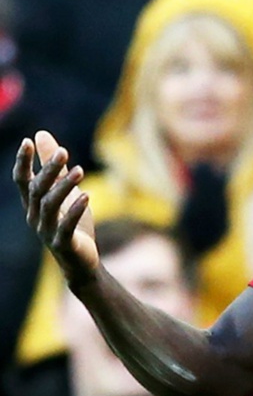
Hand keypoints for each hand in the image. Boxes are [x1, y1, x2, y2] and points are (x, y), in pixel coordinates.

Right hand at [13, 131, 97, 285]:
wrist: (80, 261)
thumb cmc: (70, 223)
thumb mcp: (63, 191)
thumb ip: (52, 166)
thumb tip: (40, 134)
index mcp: (32, 204)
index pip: (22, 181)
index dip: (22, 162)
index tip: (27, 141)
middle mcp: (34, 216)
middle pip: (37, 190)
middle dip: (49, 170)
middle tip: (64, 151)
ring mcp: (47, 231)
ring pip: (50, 206)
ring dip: (64, 187)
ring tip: (80, 170)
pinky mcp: (63, 244)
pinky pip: (66, 226)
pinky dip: (75, 210)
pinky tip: (86, 196)